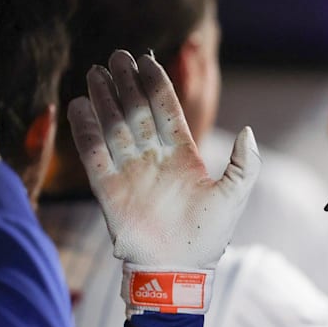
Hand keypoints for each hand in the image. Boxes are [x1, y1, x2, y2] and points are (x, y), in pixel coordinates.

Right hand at [68, 50, 258, 272]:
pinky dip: (86, 132)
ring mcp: (131, 172)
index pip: (167, 111)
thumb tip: (248, 131)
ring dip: (105, 100)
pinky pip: (94, 155)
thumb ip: (245, 164)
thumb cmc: (208, 236)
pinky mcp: (109, 190)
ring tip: (95, 72)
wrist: (179, 271)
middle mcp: (154, 159)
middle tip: (116, 56)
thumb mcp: (234, 196)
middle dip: (126, 84)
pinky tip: (79, 106)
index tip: (146, 59)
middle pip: (137, 113)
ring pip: (114, 127)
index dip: (156, 85)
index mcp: (184, 156)